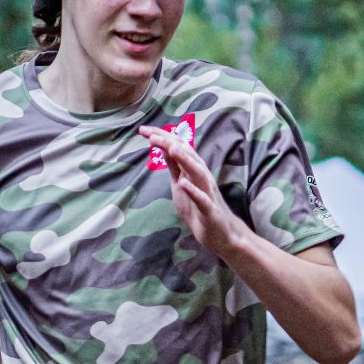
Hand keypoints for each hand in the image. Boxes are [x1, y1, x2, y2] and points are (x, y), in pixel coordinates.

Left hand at [140, 125, 249, 259]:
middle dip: (169, 142)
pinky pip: (202, 199)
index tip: (143, 130)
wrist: (220, 233)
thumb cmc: (199, 208)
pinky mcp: (209, 210)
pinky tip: (183, 183)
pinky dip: (193, 190)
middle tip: (151, 133)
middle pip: (187, 155)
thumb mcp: (181, 184)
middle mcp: (202, 177)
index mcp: (193, 170)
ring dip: (185, 160)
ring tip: (171, 148)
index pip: (178, 148)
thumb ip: (175, 167)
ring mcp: (207, 192)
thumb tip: (164, 148)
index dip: (162, 138)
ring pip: (197, 172)